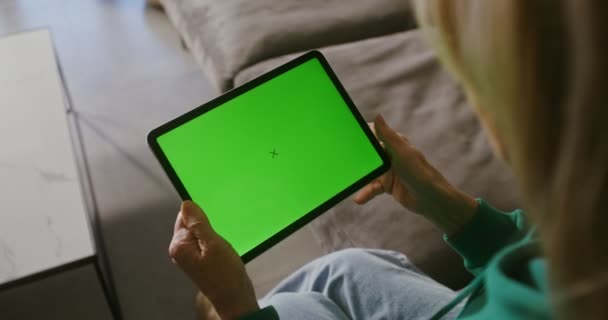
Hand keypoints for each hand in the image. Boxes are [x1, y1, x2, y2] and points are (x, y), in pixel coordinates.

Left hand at [169, 201, 258, 319]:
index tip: (213, 226)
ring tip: (221, 245)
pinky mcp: (198, 260)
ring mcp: (188, 256)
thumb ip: (198, 223)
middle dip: (206, 225)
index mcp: (178, 245)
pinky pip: (203, 241)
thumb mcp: (213, 244)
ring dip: (211, 233)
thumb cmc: (225, 272)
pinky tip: (221, 249)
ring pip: (198, 233)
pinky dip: (212, 241)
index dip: (201, 217)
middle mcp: (179, 250)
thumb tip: (186, 204)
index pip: (184, 217)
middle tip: (218, 238)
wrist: (234, 297)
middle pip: (190, 224)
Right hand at [354, 115, 477, 235]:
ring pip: (367, 172)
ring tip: (349, 182)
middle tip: (339, 159)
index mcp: (394, 143)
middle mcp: (389, 155)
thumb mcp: (401, 152)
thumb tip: (377, 115)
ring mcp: (387, 170)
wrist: (431, 200)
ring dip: (360, 178)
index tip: (345, 133)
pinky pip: (371, 187)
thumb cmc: (419, 172)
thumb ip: (387, 135)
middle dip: (355, 156)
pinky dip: (365, 192)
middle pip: (367, 153)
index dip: (360, 133)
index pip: (374, 133)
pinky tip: (359, 198)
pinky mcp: (386, 185)